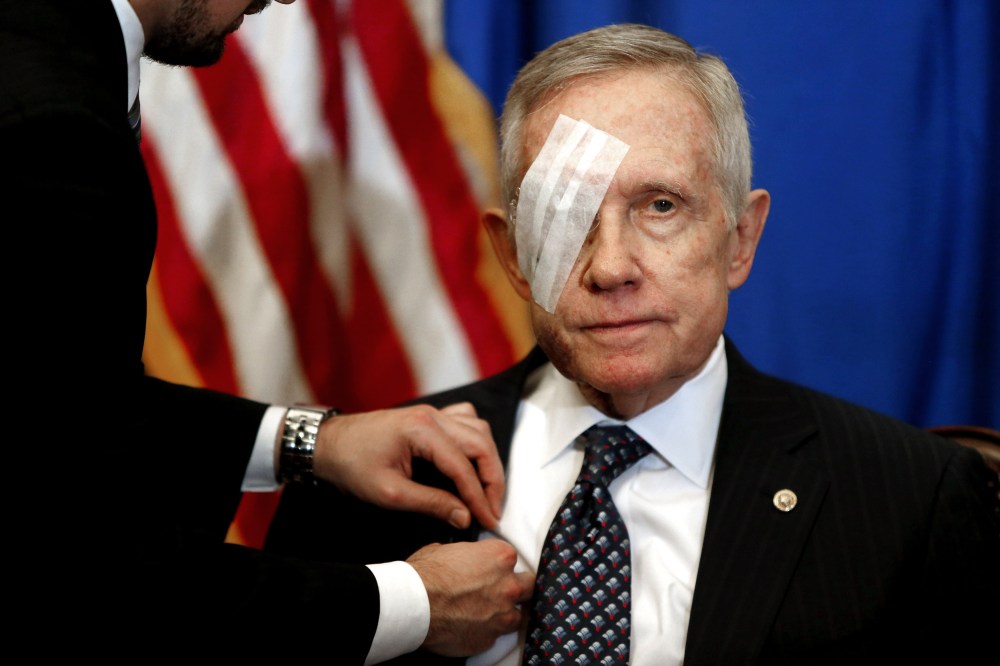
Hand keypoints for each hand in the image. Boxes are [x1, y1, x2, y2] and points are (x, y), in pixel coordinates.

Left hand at [312, 403, 503, 528]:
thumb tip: (464, 517)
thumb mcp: (390, 493)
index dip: (479, 497)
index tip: (488, 520)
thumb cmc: (352, 465)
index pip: (463, 467)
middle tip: (492, 509)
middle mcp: (432, 416)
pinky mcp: (428, 417)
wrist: (327, 443)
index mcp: (422, 431)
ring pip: (478, 430)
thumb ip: (431, 503)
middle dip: (492, 479)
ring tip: (486, 490)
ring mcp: (432, 413)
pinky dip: (475, 440)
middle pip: (480, 444)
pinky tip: (472, 460)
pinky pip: (465, 421)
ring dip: (487, 459)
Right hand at [407, 540, 534, 655]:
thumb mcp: (444, 549)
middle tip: (498, 590)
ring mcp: (501, 615)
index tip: (491, 570)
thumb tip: (460, 557)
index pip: (513, 558)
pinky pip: (495, 635)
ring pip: (517, 615)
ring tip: (485, 613)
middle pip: (527, 586)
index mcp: (499, 557)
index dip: (500, 565)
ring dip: (504, 614)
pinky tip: (471, 627)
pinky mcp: (489, 639)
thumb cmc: (425, 576)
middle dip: (515, 587)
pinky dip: (486, 632)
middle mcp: (507, 586)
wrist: (414, 605)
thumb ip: (464, 554)